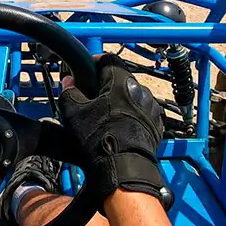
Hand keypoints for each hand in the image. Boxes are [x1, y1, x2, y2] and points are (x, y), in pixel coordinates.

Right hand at [59, 54, 165, 204]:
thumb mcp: (73, 112)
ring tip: (106, 116)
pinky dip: (132, 116)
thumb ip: (69, 91)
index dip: (95, 62)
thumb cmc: (98, 136)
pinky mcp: (157, 125)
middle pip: (121, 79)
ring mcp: (151, 108)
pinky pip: (142, 113)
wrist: (123, 167)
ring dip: (121, 101)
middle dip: (106, 85)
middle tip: (92, 98)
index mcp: (120, 81)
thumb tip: (69, 82)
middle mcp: (140, 90)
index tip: (86, 71)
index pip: (108, 59)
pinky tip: (119, 128)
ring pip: (132, 96)